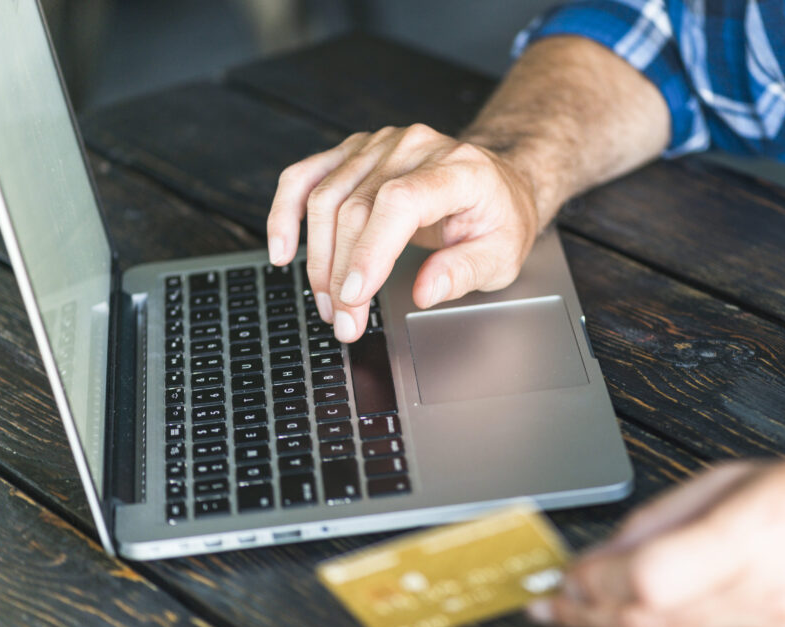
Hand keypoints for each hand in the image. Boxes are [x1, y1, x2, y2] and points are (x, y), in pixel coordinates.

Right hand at [266, 123, 539, 341]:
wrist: (497, 182)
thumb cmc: (500, 218)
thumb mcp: (503, 254)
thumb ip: (465, 271)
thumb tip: (424, 292)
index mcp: (458, 169)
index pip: (400, 201)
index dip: (370, 250)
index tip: (354, 296)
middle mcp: (414, 148)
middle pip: (356, 206)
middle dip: (342, 274)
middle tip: (345, 322)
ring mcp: (380, 145)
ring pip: (325, 197)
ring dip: (317, 259)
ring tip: (329, 305)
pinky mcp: (356, 152)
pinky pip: (306, 176)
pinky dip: (285, 213)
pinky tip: (281, 249)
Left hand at [529, 459, 784, 626]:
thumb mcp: (741, 479)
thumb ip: (662, 518)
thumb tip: (601, 554)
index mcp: (759, 537)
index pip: (648, 581)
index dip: (593, 583)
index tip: (565, 576)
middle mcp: (773, 605)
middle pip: (647, 625)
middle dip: (588, 612)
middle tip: (553, 602)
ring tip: (589, 609)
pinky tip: (651, 626)